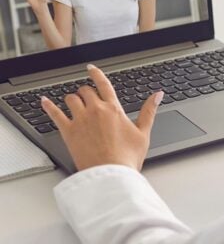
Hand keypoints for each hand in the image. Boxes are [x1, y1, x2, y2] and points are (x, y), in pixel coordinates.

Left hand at [41, 64, 163, 171]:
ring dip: (73, 99)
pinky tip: (44, 101)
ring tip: (74, 103)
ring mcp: (80, 120)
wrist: (110, 175)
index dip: (96, 74)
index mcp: (113, 109)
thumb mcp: (143, 133)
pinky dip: (48, 106)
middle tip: (88, 97)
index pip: (103, 84)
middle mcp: (95, 110)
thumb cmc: (127, 158)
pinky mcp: (68, 132)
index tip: (91, 68)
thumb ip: (149, 110)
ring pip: (71, 99)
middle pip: (85, 91)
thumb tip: (157, 94)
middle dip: (86, 92)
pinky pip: (55, 114)